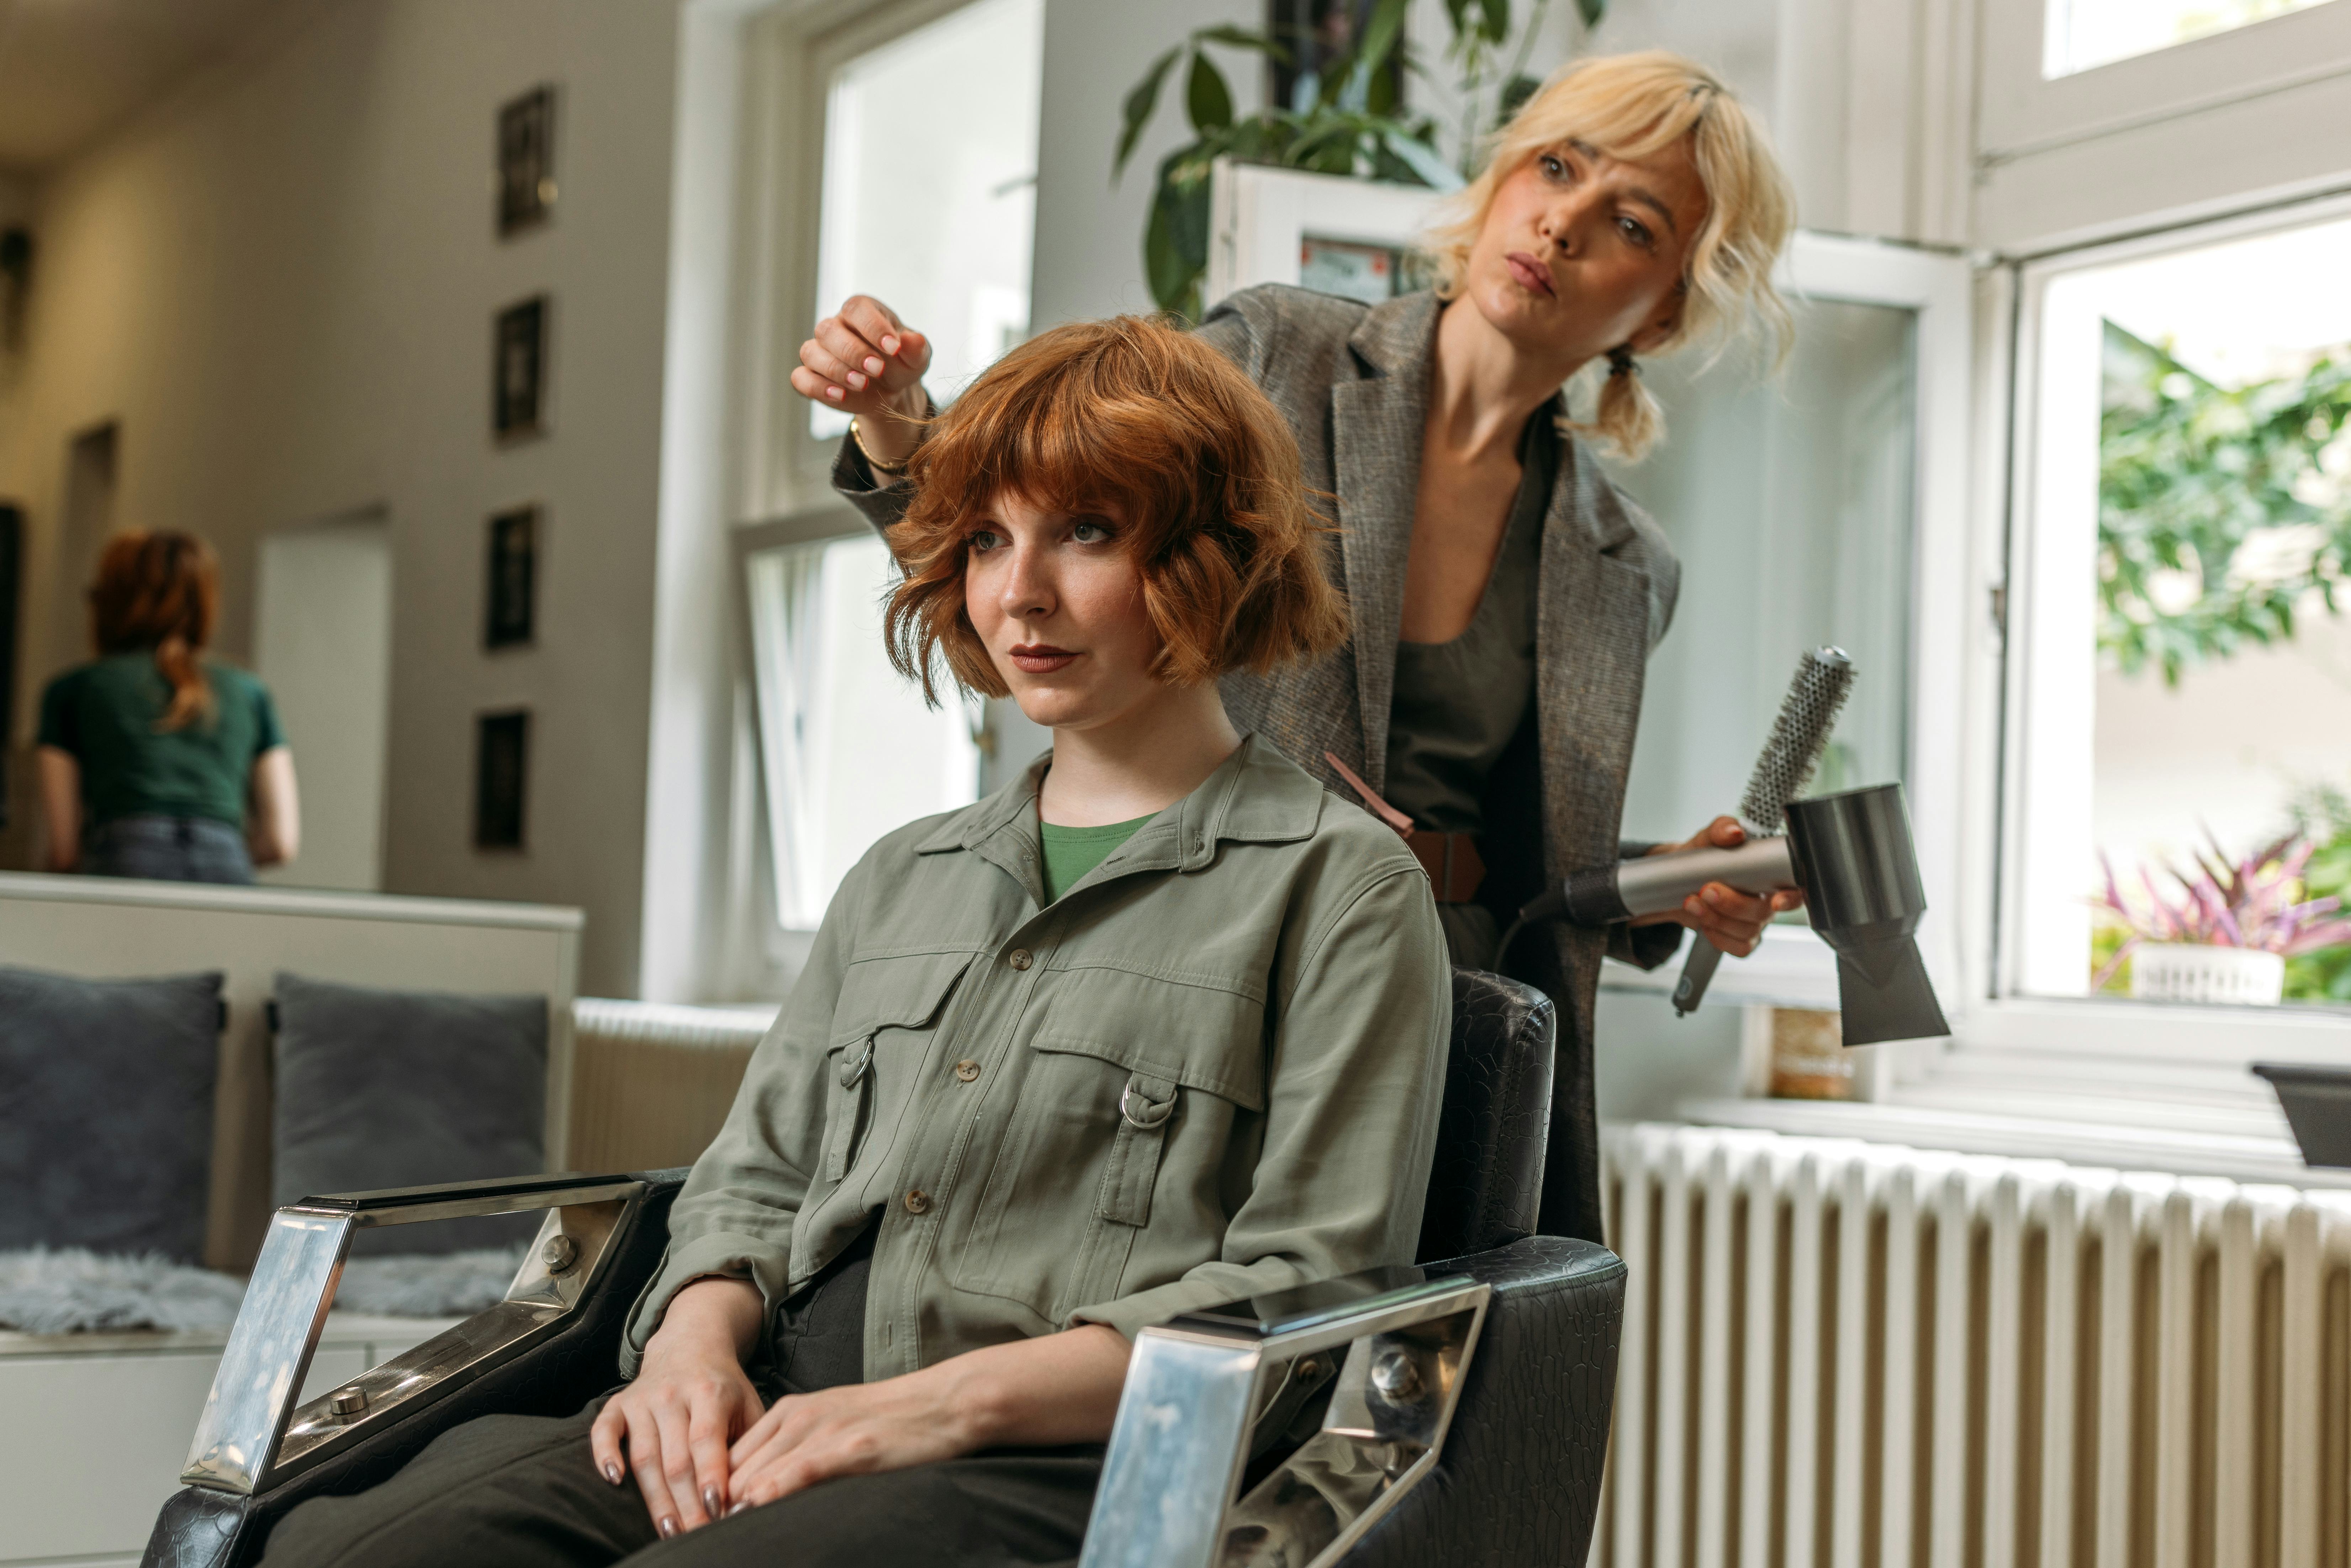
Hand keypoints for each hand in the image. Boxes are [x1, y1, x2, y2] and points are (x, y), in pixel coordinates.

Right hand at [590, 1278, 764, 1536]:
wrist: (691, 1345)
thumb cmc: (725, 1388)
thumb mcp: (748, 1406)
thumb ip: (750, 1444)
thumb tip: (750, 1491)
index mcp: (710, 1392)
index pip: (707, 1438)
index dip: (711, 1475)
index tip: (717, 1510)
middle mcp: (673, 1394)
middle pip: (676, 1457)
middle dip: (687, 1502)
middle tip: (697, 1535)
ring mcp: (642, 1399)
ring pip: (644, 1455)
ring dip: (655, 1498)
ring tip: (670, 1531)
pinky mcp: (618, 1404)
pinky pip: (604, 1430)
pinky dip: (605, 1454)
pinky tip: (613, 1481)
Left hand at [724, 1322, 1127, 1514]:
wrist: (946, 1403)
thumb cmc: (889, 1422)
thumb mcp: (829, 1428)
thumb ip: (789, 1454)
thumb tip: (749, 1495)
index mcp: (789, 1412)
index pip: (729, 1457)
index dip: (709, 1493)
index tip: (692, 1526)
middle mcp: (798, 1417)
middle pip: (735, 1468)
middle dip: (713, 1505)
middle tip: (693, 1539)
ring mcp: (825, 1430)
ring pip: (760, 1470)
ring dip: (733, 1505)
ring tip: (712, 1538)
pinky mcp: (853, 1446)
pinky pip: (802, 1468)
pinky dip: (775, 1489)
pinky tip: (756, 1507)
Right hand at [789, 294, 931, 466]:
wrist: (891, 390)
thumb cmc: (901, 363)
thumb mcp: (917, 357)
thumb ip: (916, 348)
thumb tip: (913, 340)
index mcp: (862, 313)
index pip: (857, 308)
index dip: (872, 326)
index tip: (893, 348)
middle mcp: (836, 327)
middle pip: (828, 329)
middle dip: (853, 352)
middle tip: (877, 369)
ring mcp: (820, 351)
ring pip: (810, 352)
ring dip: (835, 369)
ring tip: (862, 384)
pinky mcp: (811, 375)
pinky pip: (801, 378)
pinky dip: (818, 387)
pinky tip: (839, 395)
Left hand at [1628, 816, 1803, 956]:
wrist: (1679, 879)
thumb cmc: (1703, 857)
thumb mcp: (1708, 837)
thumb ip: (1722, 828)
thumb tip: (1734, 832)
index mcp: (1770, 875)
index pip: (1794, 889)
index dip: (1790, 898)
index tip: (1776, 900)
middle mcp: (1766, 900)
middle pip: (1763, 912)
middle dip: (1733, 903)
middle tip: (1707, 889)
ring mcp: (1754, 922)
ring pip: (1748, 931)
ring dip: (1716, 918)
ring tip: (1692, 901)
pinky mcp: (1739, 938)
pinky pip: (1738, 947)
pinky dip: (1718, 936)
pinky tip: (1703, 921)